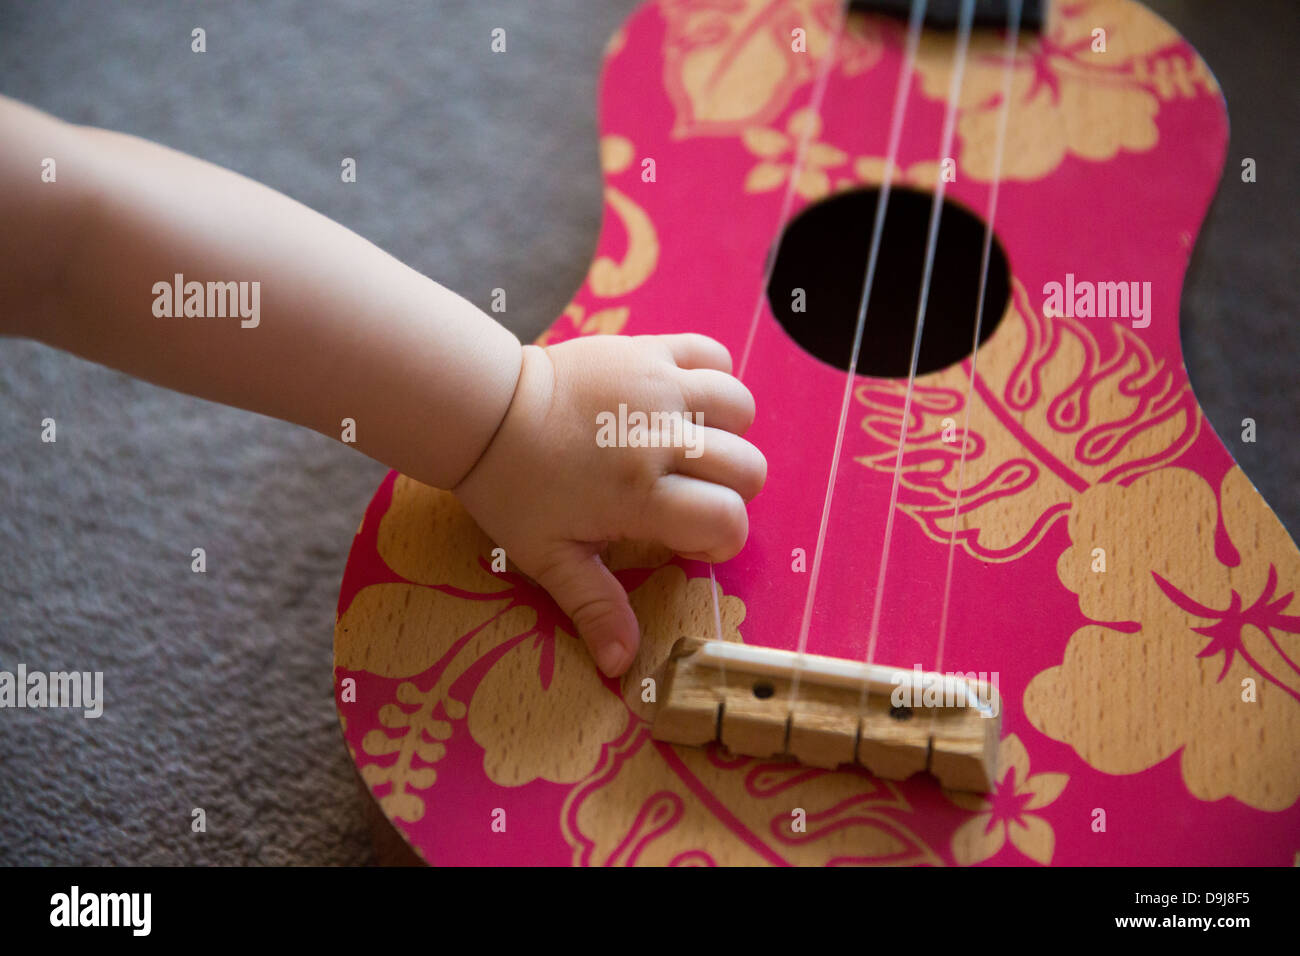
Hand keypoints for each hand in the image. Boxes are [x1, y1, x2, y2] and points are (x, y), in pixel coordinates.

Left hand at [453, 333, 765, 676]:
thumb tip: (624, 667)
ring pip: (741, 408)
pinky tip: (682, 401)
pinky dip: (711, 376)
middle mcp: (660, 437)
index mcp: (640, 494)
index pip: (727, 521)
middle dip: (728, 491)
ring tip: (686, 447)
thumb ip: (594, 607)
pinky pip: (712, 355)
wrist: (484, 410)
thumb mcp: (549, 558)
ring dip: (725, 433)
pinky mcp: (650, 349)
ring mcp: (658, 386)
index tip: (683, 539)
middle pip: (748, 468)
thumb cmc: (514, 491)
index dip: (717, 540)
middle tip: (683, 494)